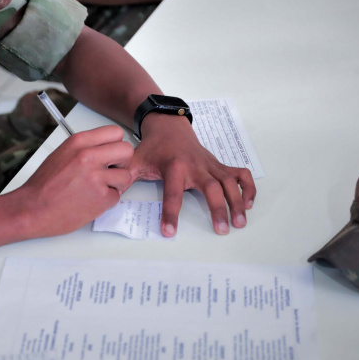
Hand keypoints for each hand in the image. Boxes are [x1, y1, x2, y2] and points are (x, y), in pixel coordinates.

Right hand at [16, 125, 133, 237]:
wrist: (32, 209)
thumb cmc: (44, 185)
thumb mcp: (62, 153)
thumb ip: (85, 148)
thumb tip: (105, 148)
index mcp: (79, 142)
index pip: (116, 132)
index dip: (115, 145)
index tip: (109, 154)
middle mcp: (89, 156)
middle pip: (127, 150)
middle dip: (121, 162)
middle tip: (109, 171)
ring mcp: (96, 177)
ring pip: (125, 175)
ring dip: (115, 184)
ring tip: (96, 188)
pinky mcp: (101, 198)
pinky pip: (117, 196)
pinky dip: (106, 200)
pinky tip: (90, 200)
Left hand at [130, 114, 255, 236]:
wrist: (168, 127)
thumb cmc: (152, 148)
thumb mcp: (135, 161)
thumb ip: (124, 178)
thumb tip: (109, 194)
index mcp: (174, 167)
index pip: (173, 193)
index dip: (171, 213)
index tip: (169, 232)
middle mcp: (195, 166)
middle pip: (211, 188)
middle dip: (218, 208)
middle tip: (222, 230)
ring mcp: (210, 165)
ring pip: (229, 182)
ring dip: (237, 201)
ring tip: (240, 222)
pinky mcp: (219, 165)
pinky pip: (240, 173)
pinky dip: (248, 187)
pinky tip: (249, 203)